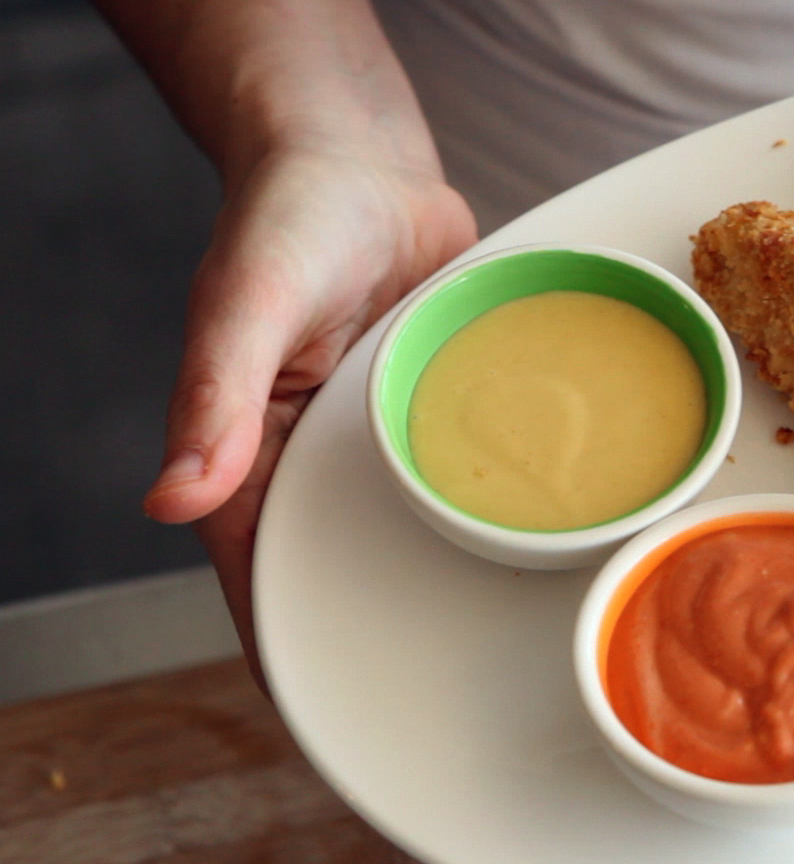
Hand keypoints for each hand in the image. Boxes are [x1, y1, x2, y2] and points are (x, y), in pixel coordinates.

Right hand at [143, 145, 475, 686]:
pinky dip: (498, 493)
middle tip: (439, 683)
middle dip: (382, 616)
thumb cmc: (289, 216)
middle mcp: (315, 450)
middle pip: (342, 554)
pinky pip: (465, 460)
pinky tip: (552, 530)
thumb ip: (215, 393)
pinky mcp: (437, 399)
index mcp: (249, 447)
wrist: (361, 155)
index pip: (260, 564)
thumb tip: (171, 501)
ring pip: (414, 515)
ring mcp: (381, 430)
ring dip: (449, 562)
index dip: (287, 637)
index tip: (327, 708)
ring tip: (506, 629)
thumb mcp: (250, 300)